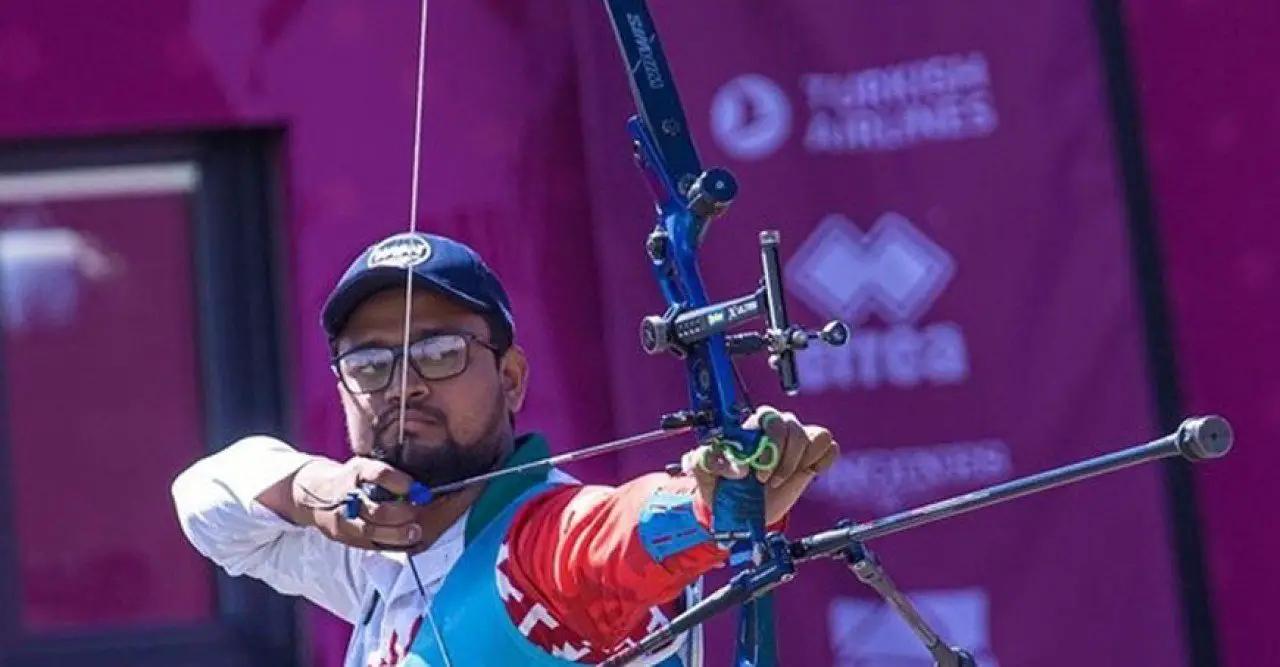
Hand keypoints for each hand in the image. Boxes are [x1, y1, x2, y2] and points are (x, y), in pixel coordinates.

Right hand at [289, 457, 423, 549]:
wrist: (312, 495)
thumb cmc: (348, 479)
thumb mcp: (363, 466)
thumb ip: (387, 475)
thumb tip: (419, 487)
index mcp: (356, 472)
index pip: (379, 475)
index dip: (399, 482)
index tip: (415, 487)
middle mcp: (348, 496)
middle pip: (377, 509)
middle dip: (402, 513)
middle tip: (418, 512)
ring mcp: (344, 519)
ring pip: (372, 530)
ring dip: (397, 533)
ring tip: (415, 532)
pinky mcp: (344, 536)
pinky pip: (368, 543)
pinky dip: (389, 544)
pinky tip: (405, 543)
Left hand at [684, 406, 838, 525]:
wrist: (743, 512)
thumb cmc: (724, 486)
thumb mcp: (705, 474)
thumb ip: (706, 461)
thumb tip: (738, 467)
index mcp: (752, 426)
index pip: (767, 417)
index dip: (766, 443)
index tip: (754, 473)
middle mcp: (777, 427)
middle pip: (792, 426)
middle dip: (781, 458)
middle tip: (765, 481)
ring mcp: (798, 440)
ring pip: (814, 435)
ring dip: (797, 463)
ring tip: (778, 481)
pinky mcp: (814, 455)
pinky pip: (829, 446)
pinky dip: (821, 461)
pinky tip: (806, 473)